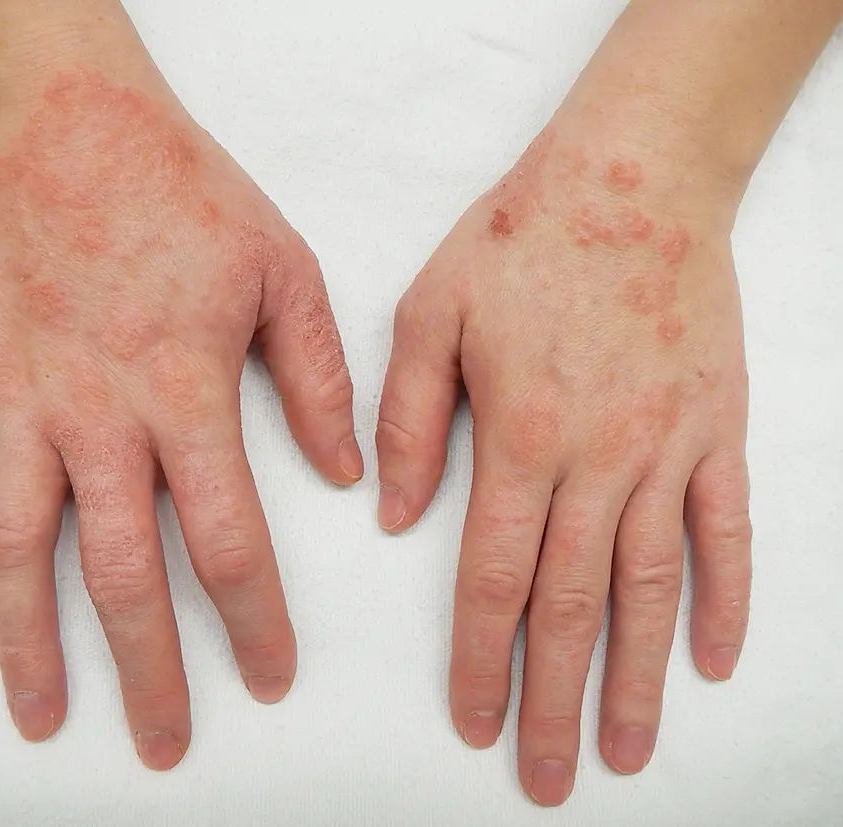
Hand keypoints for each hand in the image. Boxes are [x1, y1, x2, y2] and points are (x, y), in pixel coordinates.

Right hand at [0, 61, 361, 769]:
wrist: (67, 123)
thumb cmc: (182, 191)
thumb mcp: (284, 270)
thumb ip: (318, 377)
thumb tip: (346, 472)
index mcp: (183, 391)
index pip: (227, 539)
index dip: (252, 620)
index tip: (268, 678)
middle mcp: (96, 415)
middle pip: (120, 572)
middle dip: (146, 669)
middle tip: (164, 743)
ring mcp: (18, 402)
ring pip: (16, 547)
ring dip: (29, 641)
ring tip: (43, 717)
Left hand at [376, 120, 750, 804]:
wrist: (630, 178)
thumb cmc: (521, 240)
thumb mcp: (429, 312)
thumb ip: (408, 419)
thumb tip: (395, 517)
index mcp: (517, 436)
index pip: (489, 579)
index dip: (478, 660)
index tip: (472, 722)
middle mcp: (596, 460)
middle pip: (570, 606)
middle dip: (555, 702)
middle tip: (548, 777)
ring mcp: (666, 449)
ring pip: (650, 588)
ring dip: (638, 678)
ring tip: (627, 751)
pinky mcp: (719, 429)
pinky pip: (727, 530)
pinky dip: (725, 598)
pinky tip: (713, 658)